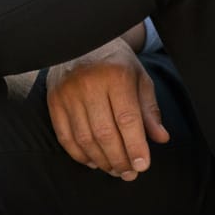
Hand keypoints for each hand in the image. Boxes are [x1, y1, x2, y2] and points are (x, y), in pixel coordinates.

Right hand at [46, 38, 169, 179]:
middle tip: (129, 173)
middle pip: (105, 133)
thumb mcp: (139, 78)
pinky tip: (93, 161)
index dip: (135, 146)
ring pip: (84, 138)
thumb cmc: (116, 62)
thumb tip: (160, 138)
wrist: (82, 40)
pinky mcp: (54, 100)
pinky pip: (65, 136)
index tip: (143, 165)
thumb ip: (149, 109)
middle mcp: (89, 84)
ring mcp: (68, 93)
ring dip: (101, 160)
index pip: (127, 119)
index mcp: (116, 76)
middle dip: (119, 159)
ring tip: (114, 170)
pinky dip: (79, 154)